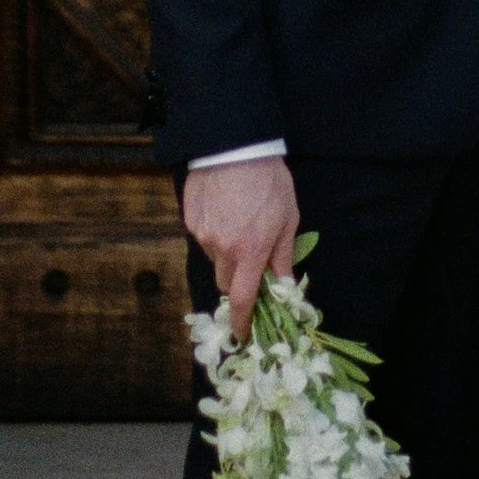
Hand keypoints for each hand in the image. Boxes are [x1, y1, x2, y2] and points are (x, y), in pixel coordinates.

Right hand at [181, 155, 299, 338]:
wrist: (235, 144)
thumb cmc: (269, 180)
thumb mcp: (288, 218)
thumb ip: (283, 256)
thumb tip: (285, 286)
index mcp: (251, 250)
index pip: (243, 299)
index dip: (243, 322)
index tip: (243, 334)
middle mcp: (223, 247)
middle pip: (225, 283)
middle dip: (237, 282)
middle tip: (249, 262)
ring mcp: (203, 234)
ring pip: (214, 259)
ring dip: (226, 254)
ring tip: (239, 224)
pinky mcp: (190, 220)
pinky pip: (203, 238)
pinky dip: (214, 235)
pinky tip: (224, 212)